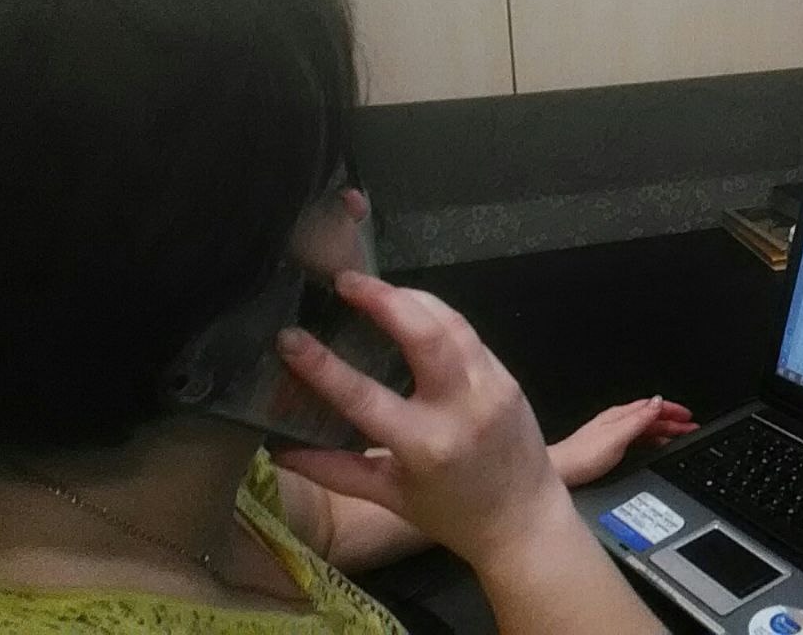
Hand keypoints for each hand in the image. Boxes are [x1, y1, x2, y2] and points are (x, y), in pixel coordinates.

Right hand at [272, 272, 569, 565]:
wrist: (526, 521)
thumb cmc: (452, 515)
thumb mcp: (389, 497)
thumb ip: (333, 470)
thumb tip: (277, 449)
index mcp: (426, 446)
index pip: (364, 397)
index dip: (322, 365)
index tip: (289, 336)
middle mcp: (463, 409)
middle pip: (426, 335)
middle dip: (384, 299)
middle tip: (345, 280)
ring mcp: (492, 387)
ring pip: (452, 323)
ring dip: (411, 298)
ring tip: (372, 288)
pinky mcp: (508, 377)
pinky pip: (467, 334)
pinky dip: (436, 315)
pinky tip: (409, 309)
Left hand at [549, 397, 698, 487]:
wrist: (562, 472)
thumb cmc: (582, 456)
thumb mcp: (617, 436)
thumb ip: (638, 420)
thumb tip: (657, 402)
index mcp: (619, 415)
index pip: (652, 406)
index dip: (672, 409)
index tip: (688, 415)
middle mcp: (616, 422)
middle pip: (650, 417)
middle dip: (672, 421)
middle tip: (691, 427)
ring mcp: (613, 434)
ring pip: (645, 428)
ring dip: (664, 431)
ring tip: (680, 437)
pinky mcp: (610, 448)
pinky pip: (638, 439)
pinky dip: (653, 441)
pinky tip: (656, 448)